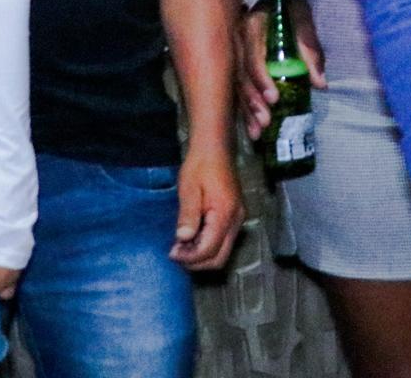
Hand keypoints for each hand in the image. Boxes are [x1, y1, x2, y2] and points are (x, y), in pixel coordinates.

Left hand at [170, 148, 243, 269]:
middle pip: (219, 258)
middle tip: (176, 254)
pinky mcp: (234, 217)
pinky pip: (223, 242)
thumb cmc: (201, 164)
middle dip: (196, 262)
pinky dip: (207, 246)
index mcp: (225, 213)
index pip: (209, 249)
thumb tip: (183, 238)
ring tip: (182, 246)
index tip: (172, 252)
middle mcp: (236, 220)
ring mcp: (237, 219)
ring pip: (222, 252)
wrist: (215, 148)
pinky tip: (192, 237)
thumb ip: (188, 215)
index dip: (190, 257)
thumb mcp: (189, 188)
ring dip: (201, 256)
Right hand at [237, 0, 325, 139]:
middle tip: (265, 121)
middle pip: (240, 74)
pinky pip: (235, 89)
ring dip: (245, 110)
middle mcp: (237, 40)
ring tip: (256, 133)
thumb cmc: (290, 8)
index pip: (252, 54)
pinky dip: (243, 109)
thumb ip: (310, 47)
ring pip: (235, 85)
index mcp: (252, 25)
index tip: (273, 98)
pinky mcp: (234, 65)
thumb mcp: (303, 18)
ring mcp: (233, 53)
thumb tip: (320, 83)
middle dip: (251, 101)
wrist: (274, 1)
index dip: (260, 77)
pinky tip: (250, 128)